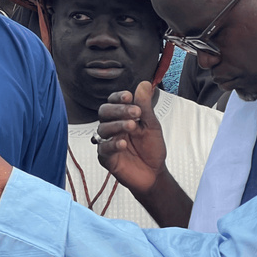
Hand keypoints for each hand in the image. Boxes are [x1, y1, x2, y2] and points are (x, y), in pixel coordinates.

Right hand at [95, 81, 166, 195]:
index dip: (118, 98)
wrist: (154, 173)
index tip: (128, 96)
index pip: (113, 101)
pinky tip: (123, 143)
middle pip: (104, 112)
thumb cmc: (151, 148)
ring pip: (103, 128)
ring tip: (132, 126)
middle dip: (118, 110)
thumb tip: (144, 84)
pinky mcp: (106, 157)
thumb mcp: (152, 125)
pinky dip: (113, 145)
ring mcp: (107, 141)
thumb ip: (145, 106)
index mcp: (121, 117)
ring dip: (117, 125)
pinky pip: (103, 148)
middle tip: (136, 112)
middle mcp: (112, 127)